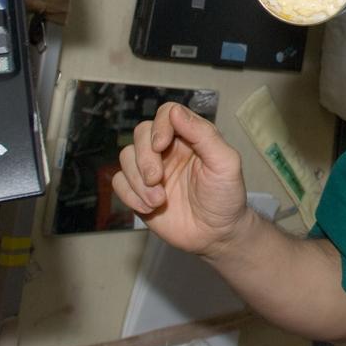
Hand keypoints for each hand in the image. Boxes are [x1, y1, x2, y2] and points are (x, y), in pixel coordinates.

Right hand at [112, 102, 249, 257]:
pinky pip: (119, 182)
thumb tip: (176, 112)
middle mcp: (169, 150)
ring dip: (138, 181)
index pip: (167, 114)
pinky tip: (150, 208)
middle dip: (145, 157)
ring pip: (126, 157)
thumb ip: (204, 135)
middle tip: (157, 179)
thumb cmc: (226, 196)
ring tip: (158, 201)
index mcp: (191, 137)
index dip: (159, 126)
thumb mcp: (225, 163)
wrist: (216, 234)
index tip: (161, 146)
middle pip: (141, 133)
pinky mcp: (138, 191)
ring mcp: (152, 170)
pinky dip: (129, 195)